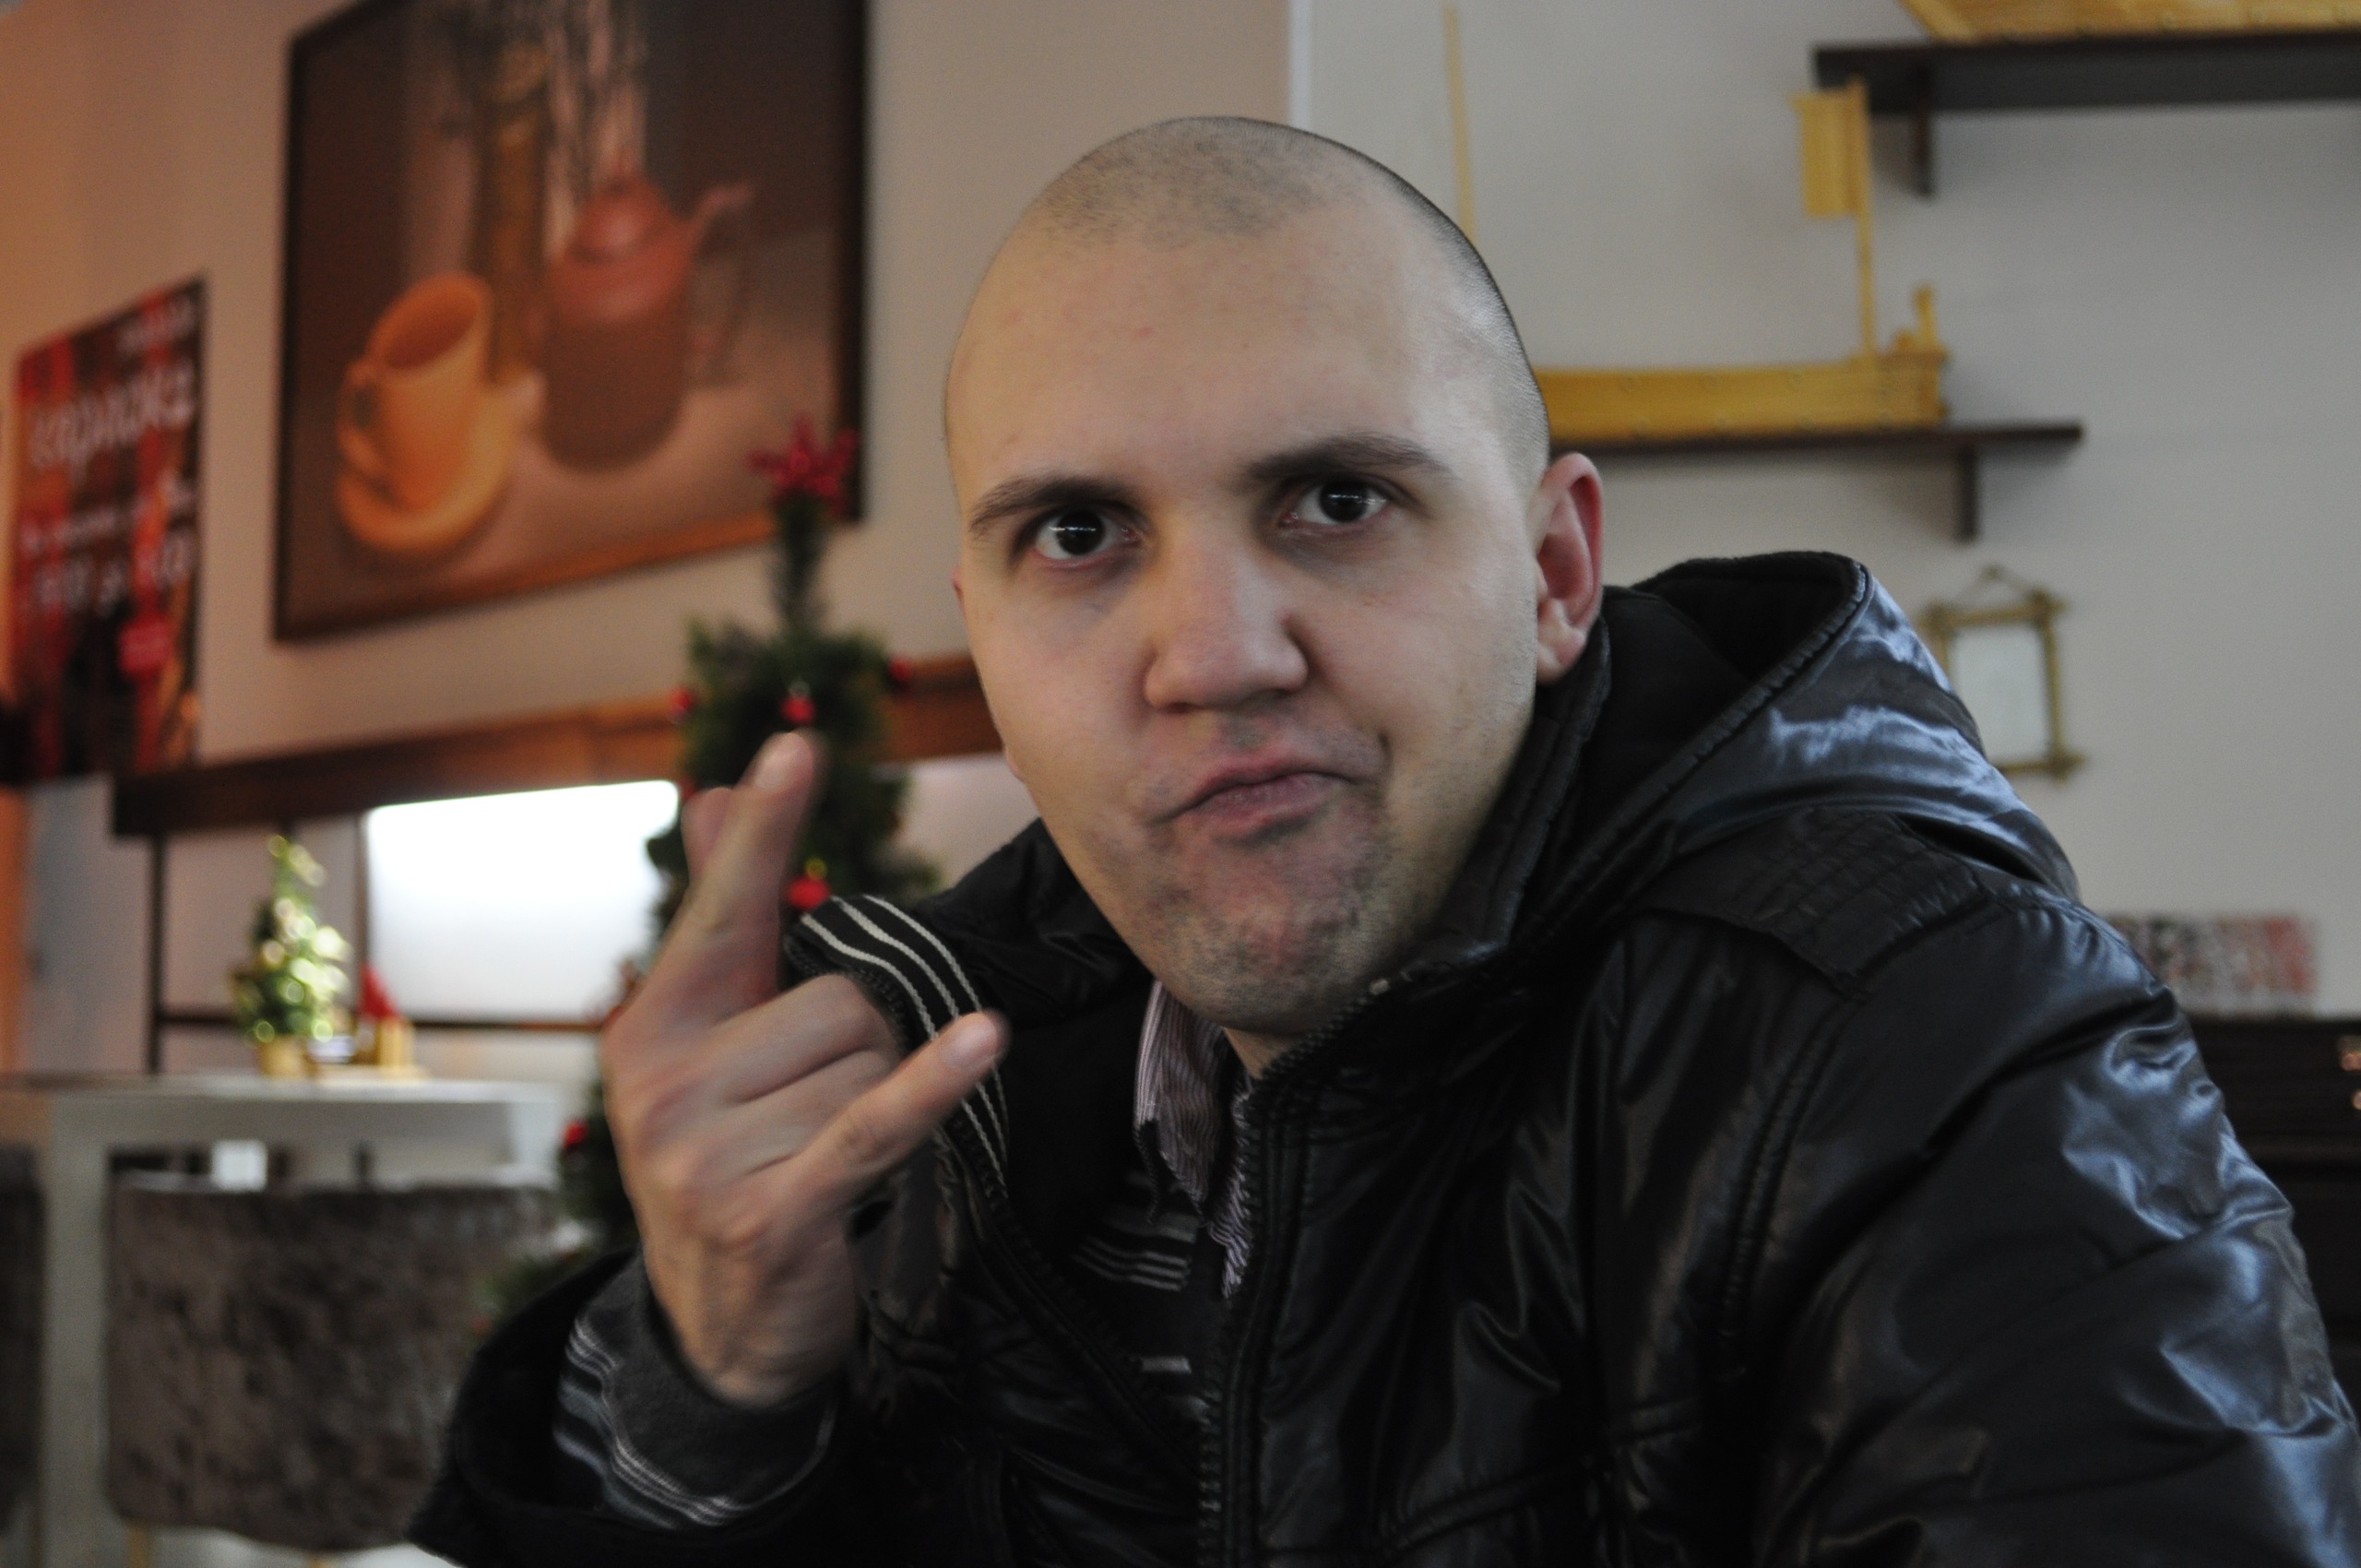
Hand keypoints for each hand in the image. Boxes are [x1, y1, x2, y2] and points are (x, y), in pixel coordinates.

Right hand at [603, 733, 1004, 1406]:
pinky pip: (874, 1124)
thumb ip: (721, 920)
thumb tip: (710, 791)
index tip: (797, 746)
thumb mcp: (710, 1043)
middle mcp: (665, 1080)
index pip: (722, 910)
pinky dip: (932, 1087)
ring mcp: (704, 1151)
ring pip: (868, 1063)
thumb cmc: (730, 1157)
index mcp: (653, 1024)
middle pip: (840, 998)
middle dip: (860, 1051)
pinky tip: (985, 1040)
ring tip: (821, 1158)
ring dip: (876, 1105)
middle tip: (813, 1116)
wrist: (716, 1330)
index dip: (764, 831)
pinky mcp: (767, 1210)